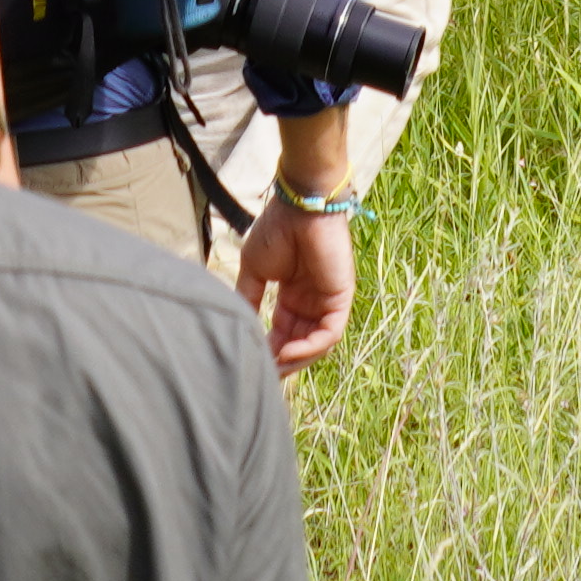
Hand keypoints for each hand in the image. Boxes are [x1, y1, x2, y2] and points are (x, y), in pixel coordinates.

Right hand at [235, 196, 354, 371]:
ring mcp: (328, 302)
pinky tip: (288, 352)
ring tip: (275, 366)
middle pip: (300, 343)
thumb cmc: (276, 230)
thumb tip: (240, 325)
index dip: (269, 350)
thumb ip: (249, 297)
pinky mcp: (341, 299)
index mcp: (293, 296)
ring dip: (296, 360)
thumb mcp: (254, 269)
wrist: (299, 206)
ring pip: (316, 344)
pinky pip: (329, 333)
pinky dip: (310, 347)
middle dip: (282, 361)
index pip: (283, 333)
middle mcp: (312, 303)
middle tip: (263, 373)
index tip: (251, 361)